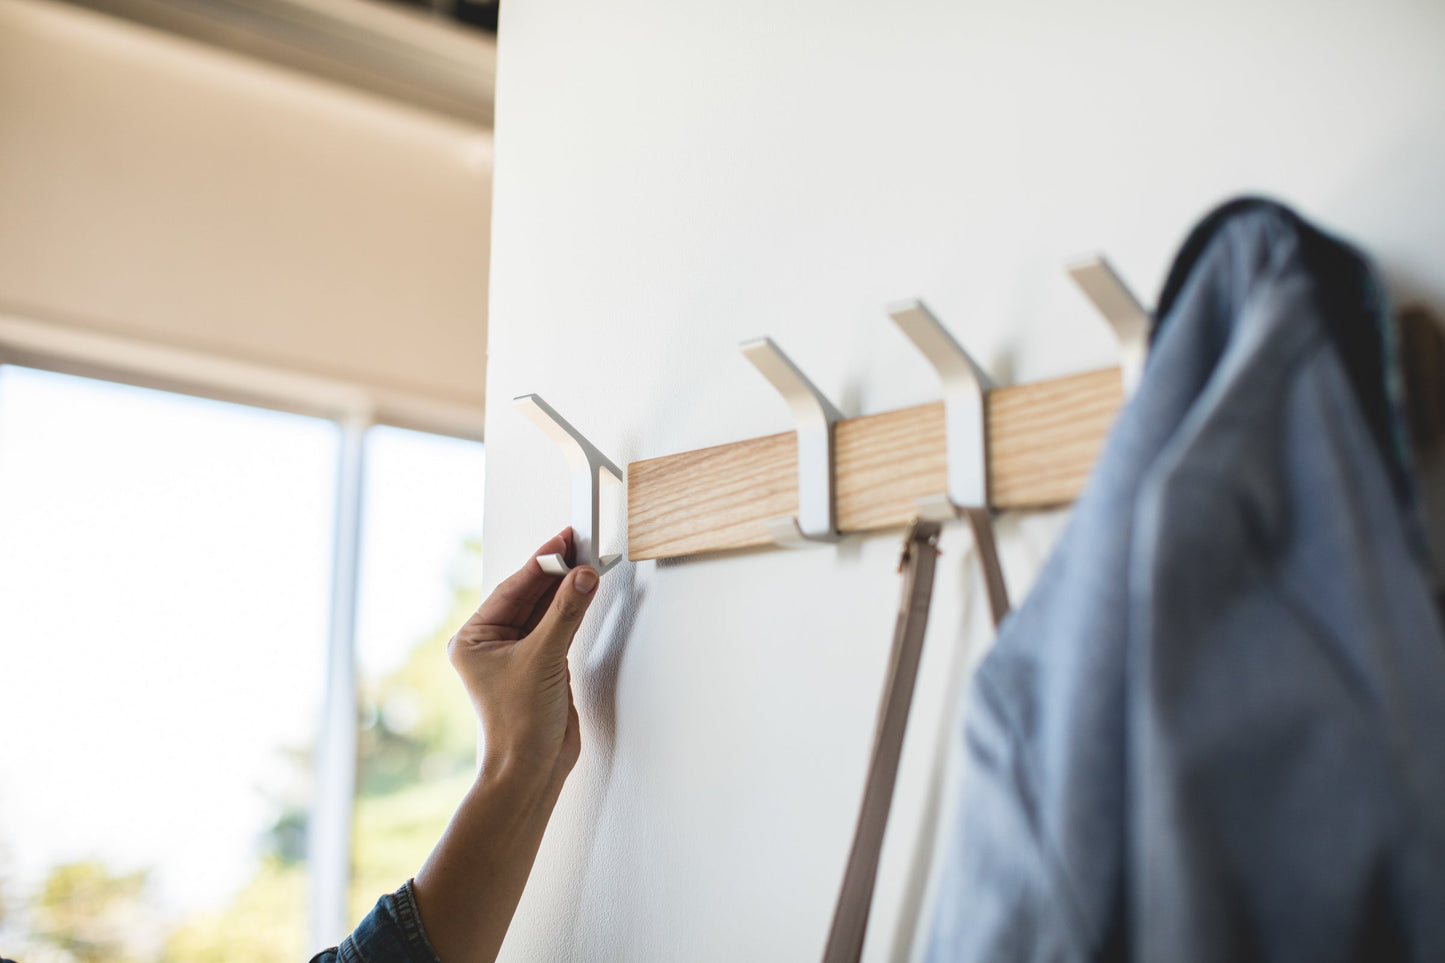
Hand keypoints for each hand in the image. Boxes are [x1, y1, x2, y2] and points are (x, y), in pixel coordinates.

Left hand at [447, 527, 598, 786]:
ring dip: (566, 589)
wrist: (532, 768)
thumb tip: (581, 577)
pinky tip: (585, 592)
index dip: (540, 562)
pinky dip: (573, 610)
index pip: (511, 589)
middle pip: (528, 595)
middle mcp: (492, 643)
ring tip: (587, 562)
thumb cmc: (518, 725)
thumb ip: (565, 615)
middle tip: (579, 545)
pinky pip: (557, 626)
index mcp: (473, 638)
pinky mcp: (541, 664)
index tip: (563, 541)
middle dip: (554, 572)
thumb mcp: (542, 659)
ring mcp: (518, 653)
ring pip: (545, 610)